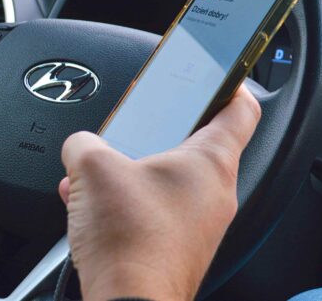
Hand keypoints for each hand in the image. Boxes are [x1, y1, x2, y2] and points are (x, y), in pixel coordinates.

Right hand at [59, 87, 260, 300]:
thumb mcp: (93, 169)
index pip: (242, 107)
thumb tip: (79, 145)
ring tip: (107, 167)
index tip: (214, 74)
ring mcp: (202, 223)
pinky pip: (160, 210)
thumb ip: (84, 143)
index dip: (229, 83)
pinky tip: (95, 205)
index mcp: (212, 161)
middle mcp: (216, 192)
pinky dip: (131, 201)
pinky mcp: (181, 248)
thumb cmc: (132, 246)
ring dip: (139, 168)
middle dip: (165, 128)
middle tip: (143, 119)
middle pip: (201, 142)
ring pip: (175, 179)